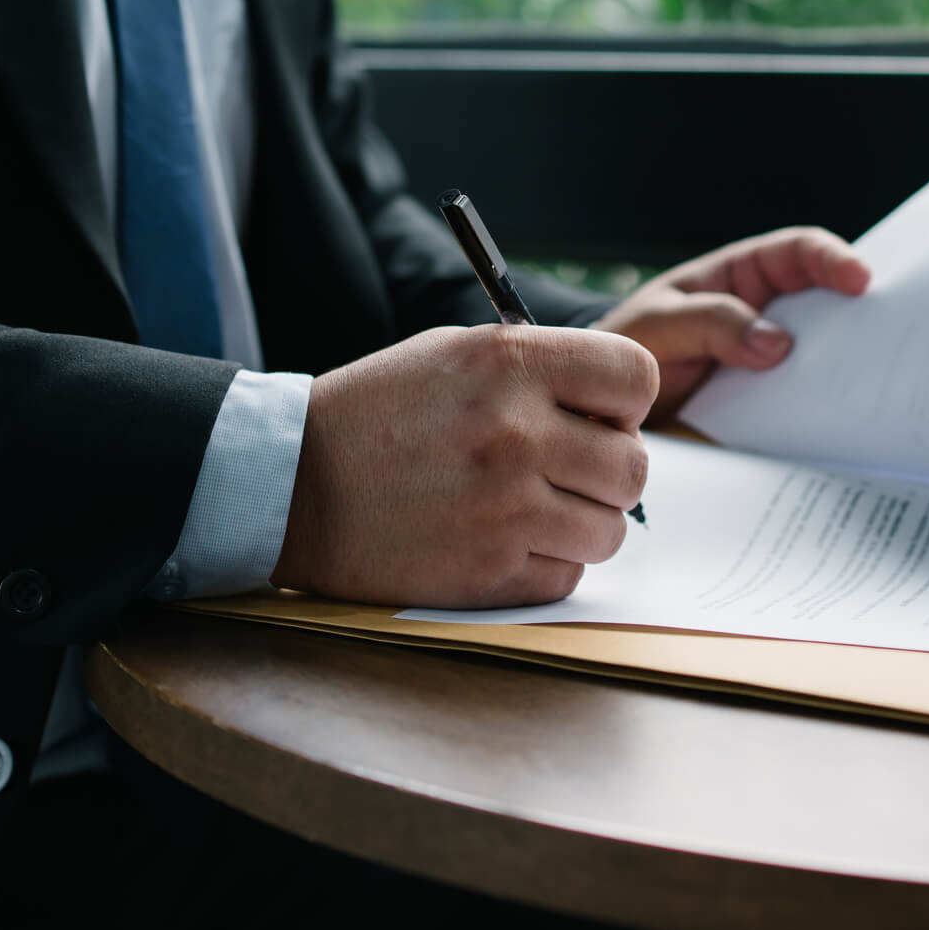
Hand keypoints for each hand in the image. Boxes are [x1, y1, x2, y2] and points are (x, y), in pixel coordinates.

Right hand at [273, 324, 658, 607]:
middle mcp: (517, 433)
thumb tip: (612, 405)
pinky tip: (501, 542)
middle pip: (635, 466)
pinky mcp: (490, 572)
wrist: (293, 485)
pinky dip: (544, 565)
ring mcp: (506, 508)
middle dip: (608, 473)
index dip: (627, 403)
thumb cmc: (375, 414)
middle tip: (565, 473)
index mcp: (510, 364)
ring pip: (611, 530)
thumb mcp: (453, 352)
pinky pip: (566, 576)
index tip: (600, 418)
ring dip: (581, 525)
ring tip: (531, 510)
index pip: (635, 377)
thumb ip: (538, 368)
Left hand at [594, 226, 869, 422]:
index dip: (832, 259)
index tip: (859, 280)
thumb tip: (779, 344)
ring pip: (821, 356)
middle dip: (861, 315)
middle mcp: (761, 314)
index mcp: (738, 276)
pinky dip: (822, 409)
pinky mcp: (765, 405)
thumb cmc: (625, 346)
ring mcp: (766, 361)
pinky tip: (840, 424)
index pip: (796, 253)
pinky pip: (801, 401)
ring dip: (847, 368)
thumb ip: (710, 324)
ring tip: (879, 385)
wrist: (596, 406)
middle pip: (825, 305)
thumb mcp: (656, 326)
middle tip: (892, 335)